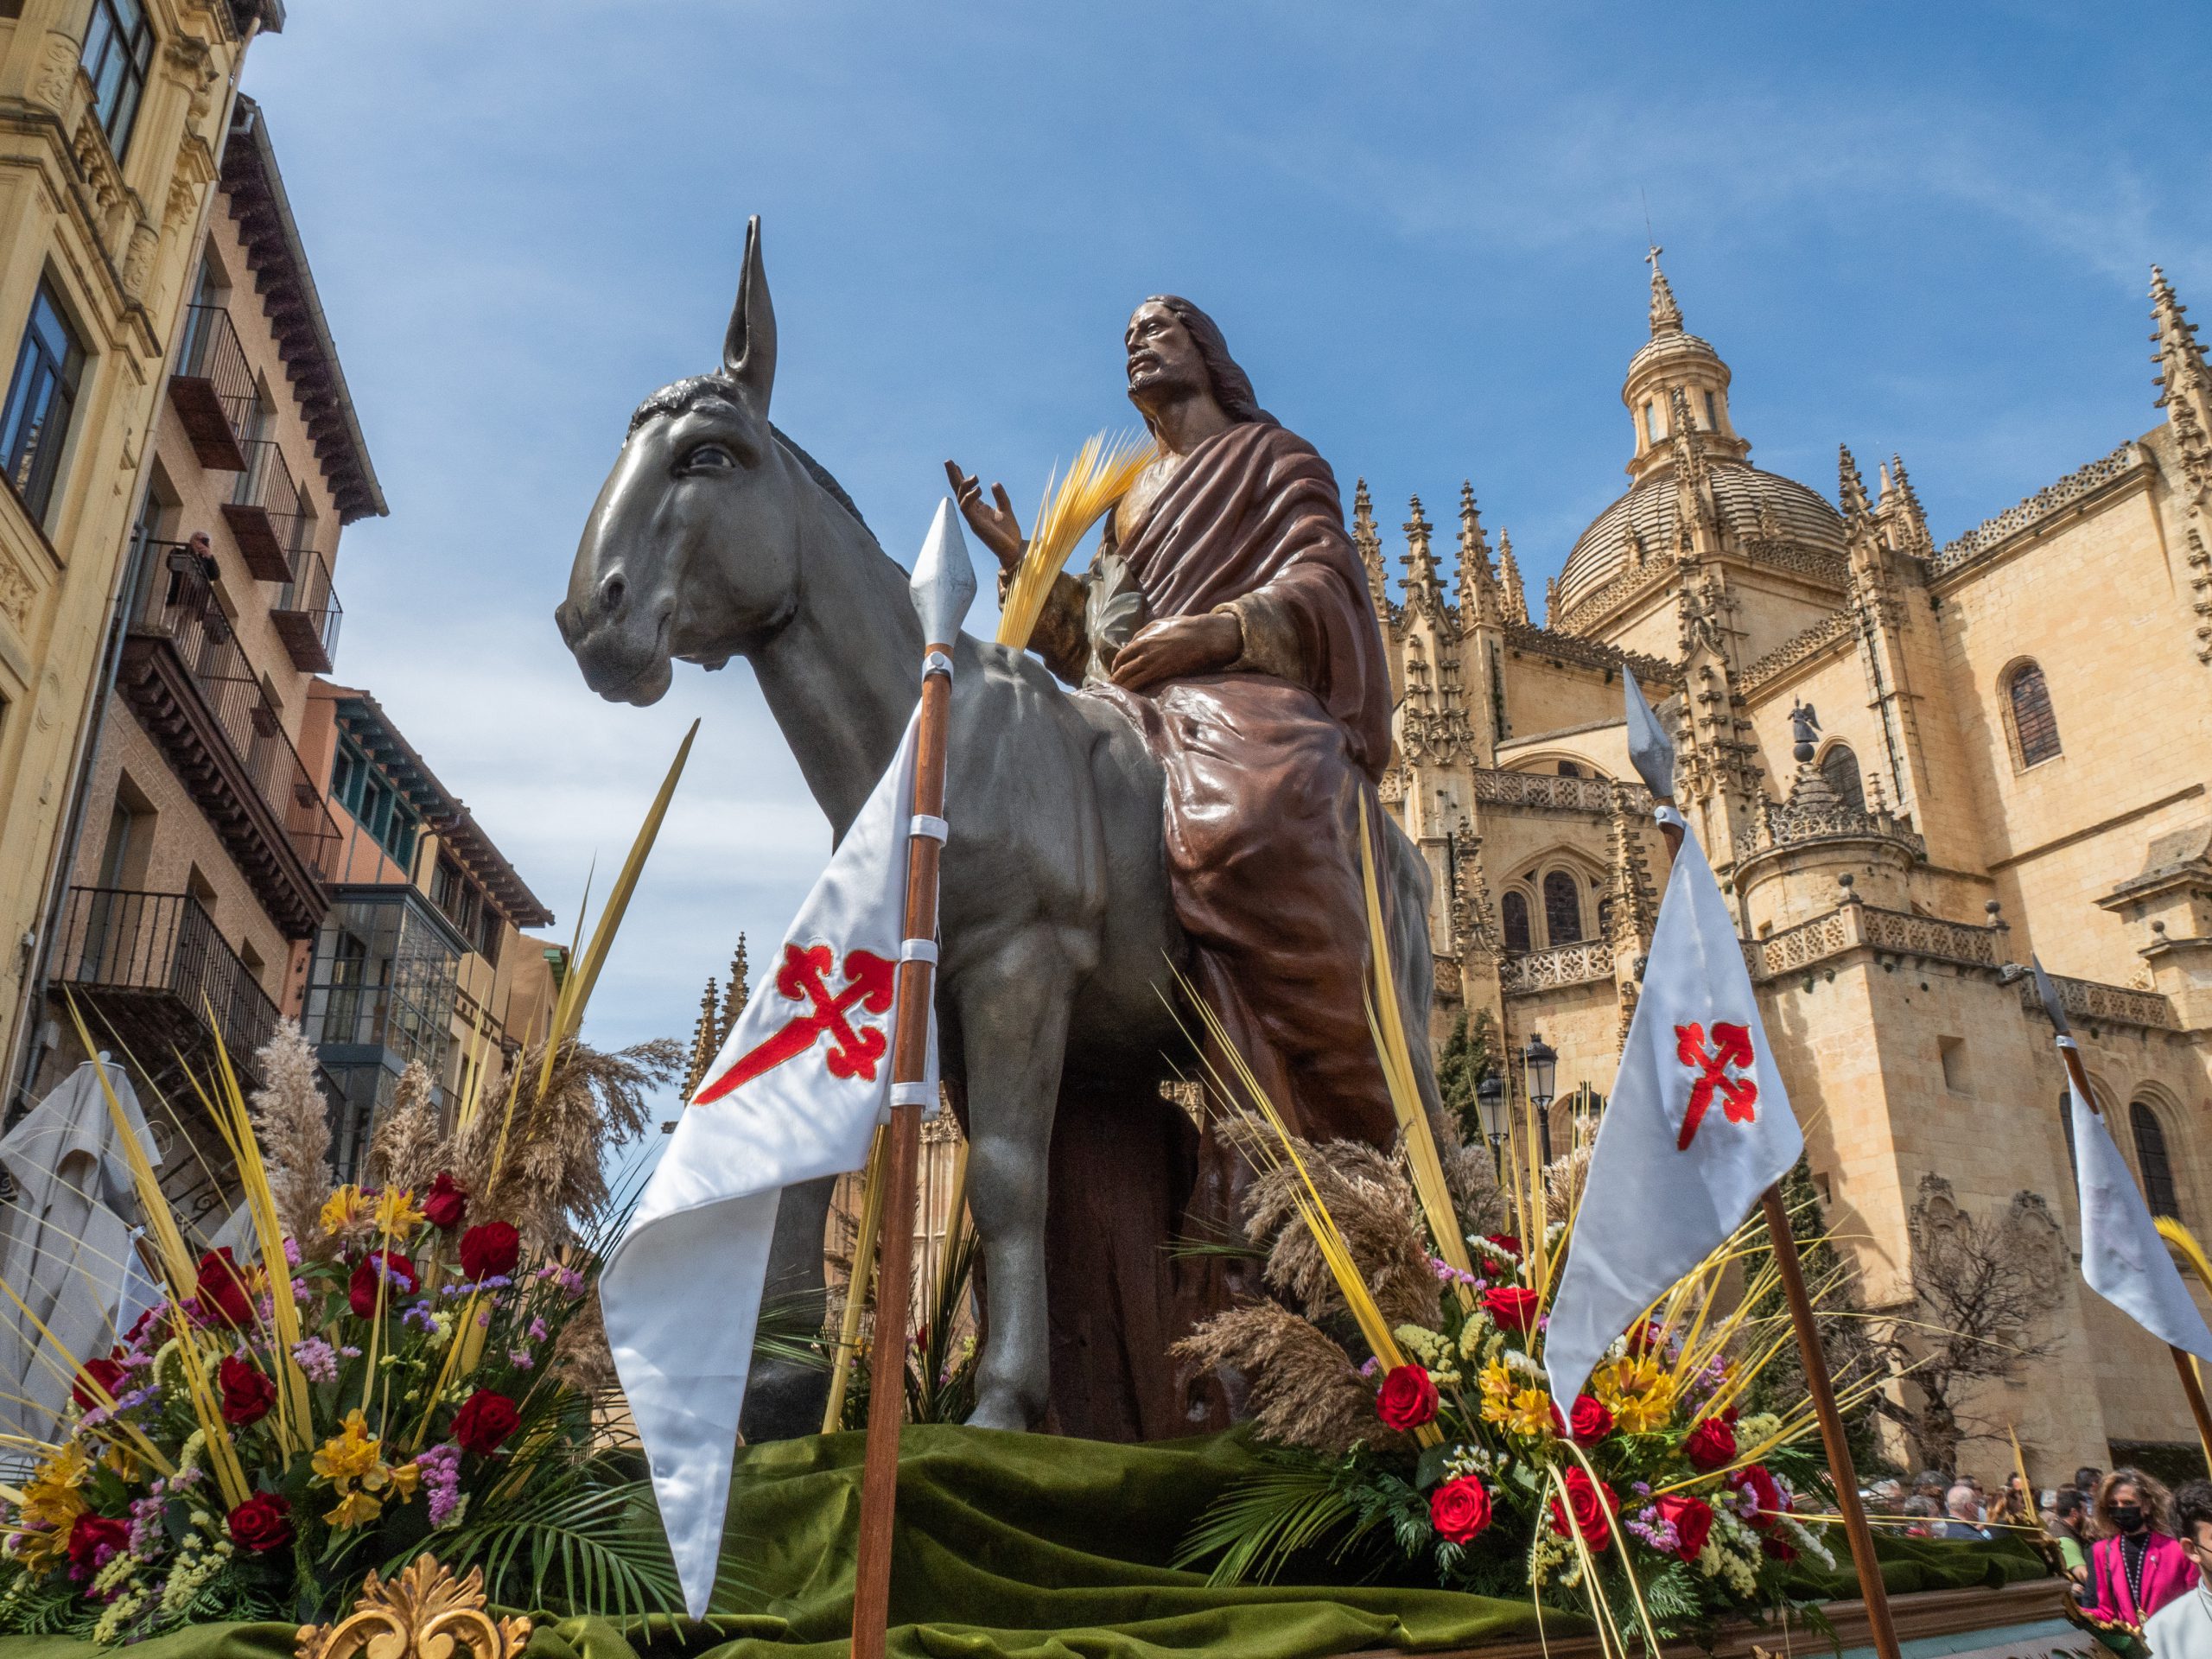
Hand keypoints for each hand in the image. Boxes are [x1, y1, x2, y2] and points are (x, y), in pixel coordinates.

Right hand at [944, 460, 1024, 570]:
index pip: (966, 491)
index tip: (955, 464)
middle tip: (948, 461)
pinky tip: (978, 489)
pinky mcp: (976, 525)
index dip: (960, 478)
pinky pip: (967, 509)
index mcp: (979, 509)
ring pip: (961, 499)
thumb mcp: (1006, 509)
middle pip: (958, 492)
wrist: (1014, 549)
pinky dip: (970, 498)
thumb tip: (994, 483)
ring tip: (975, 476)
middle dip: (953, 477)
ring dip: (965, 486)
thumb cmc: (1009, 533)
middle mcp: (973, 513)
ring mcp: (973, 519)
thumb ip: (1000, 496)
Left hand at [1109, 612, 1239, 691]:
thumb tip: (1135, 641)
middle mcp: (1143, 649)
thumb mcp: (1162, 624)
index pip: (1123, 654)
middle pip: (1122, 666)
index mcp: (1143, 638)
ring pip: (1127, 675)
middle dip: (1115, 676)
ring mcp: (1150, 661)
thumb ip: (1146, 632)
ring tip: (1115, 692)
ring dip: (1119, 684)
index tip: (1116, 671)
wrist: (1203, 636)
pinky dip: (1130, 688)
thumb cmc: (1186, 628)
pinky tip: (1127, 693)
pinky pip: (1139, 682)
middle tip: (1112, 685)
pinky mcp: (1160, 671)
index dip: (1117, 664)